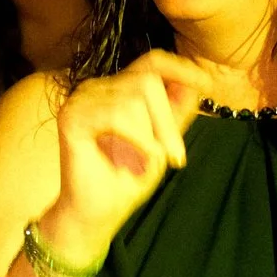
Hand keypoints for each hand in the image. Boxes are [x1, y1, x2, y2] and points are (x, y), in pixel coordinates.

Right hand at [45, 51, 214, 264]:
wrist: (96, 214)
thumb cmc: (126, 179)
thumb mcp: (162, 141)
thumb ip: (177, 111)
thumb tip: (199, 80)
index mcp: (117, 90)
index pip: (152, 61)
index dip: (181, 68)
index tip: (206, 83)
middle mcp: (96, 88)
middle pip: (148, 79)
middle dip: (167, 119)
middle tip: (173, 155)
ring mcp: (81, 100)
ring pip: (134, 96)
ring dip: (152, 134)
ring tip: (147, 161)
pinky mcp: (71, 116)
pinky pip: (118, 114)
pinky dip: (137, 139)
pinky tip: (136, 159)